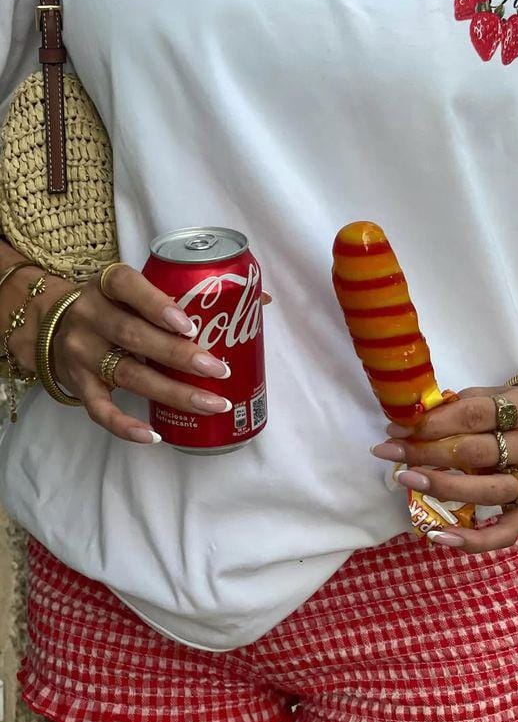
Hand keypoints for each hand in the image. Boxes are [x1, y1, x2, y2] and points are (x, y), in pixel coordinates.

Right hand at [29, 263, 270, 444]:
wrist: (52, 323)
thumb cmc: (116, 304)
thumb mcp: (137, 288)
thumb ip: (188, 291)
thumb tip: (261, 300)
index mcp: (107, 285)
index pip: (128, 286)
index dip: (158, 305)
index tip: (191, 323)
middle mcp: (90, 316)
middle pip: (134, 336)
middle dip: (180, 356)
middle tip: (219, 370)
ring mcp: (81, 352)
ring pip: (127, 374)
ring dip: (172, 393)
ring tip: (212, 404)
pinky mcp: (77, 384)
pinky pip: (99, 410)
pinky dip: (125, 426)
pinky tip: (154, 436)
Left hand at [370, 385, 517, 553]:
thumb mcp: (495, 393)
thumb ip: (459, 406)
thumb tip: (412, 423)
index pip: (475, 415)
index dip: (433, 423)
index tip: (399, 429)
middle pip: (477, 453)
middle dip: (427, 453)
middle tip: (391, 452)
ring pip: (488, 491)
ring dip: (442, 487)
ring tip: (407, 479)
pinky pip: (506, 533)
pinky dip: (472, 540)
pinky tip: (439, 535)